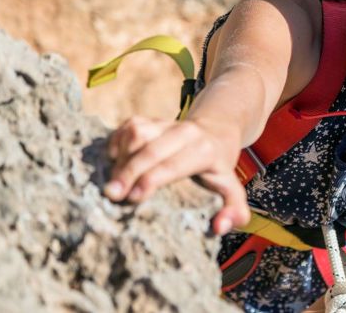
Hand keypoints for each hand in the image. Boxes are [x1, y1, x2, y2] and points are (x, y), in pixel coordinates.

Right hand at [103, 115, 250, 234]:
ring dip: (121, 156)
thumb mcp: (232, 190)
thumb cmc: (219, 168)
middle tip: (110, 195)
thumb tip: (220, 227)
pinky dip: (117, 142)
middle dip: (128, 172)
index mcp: (205, 151)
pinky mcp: (152, 119)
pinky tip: (114, 162)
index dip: (150, 180)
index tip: (131, 199)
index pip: (173, 165)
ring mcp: (168, 123)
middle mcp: (186, 132)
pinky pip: (128, 125)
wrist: (217, 132)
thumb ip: (235, 212)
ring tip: (113, 180)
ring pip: (137, 132)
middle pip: (151, 149)